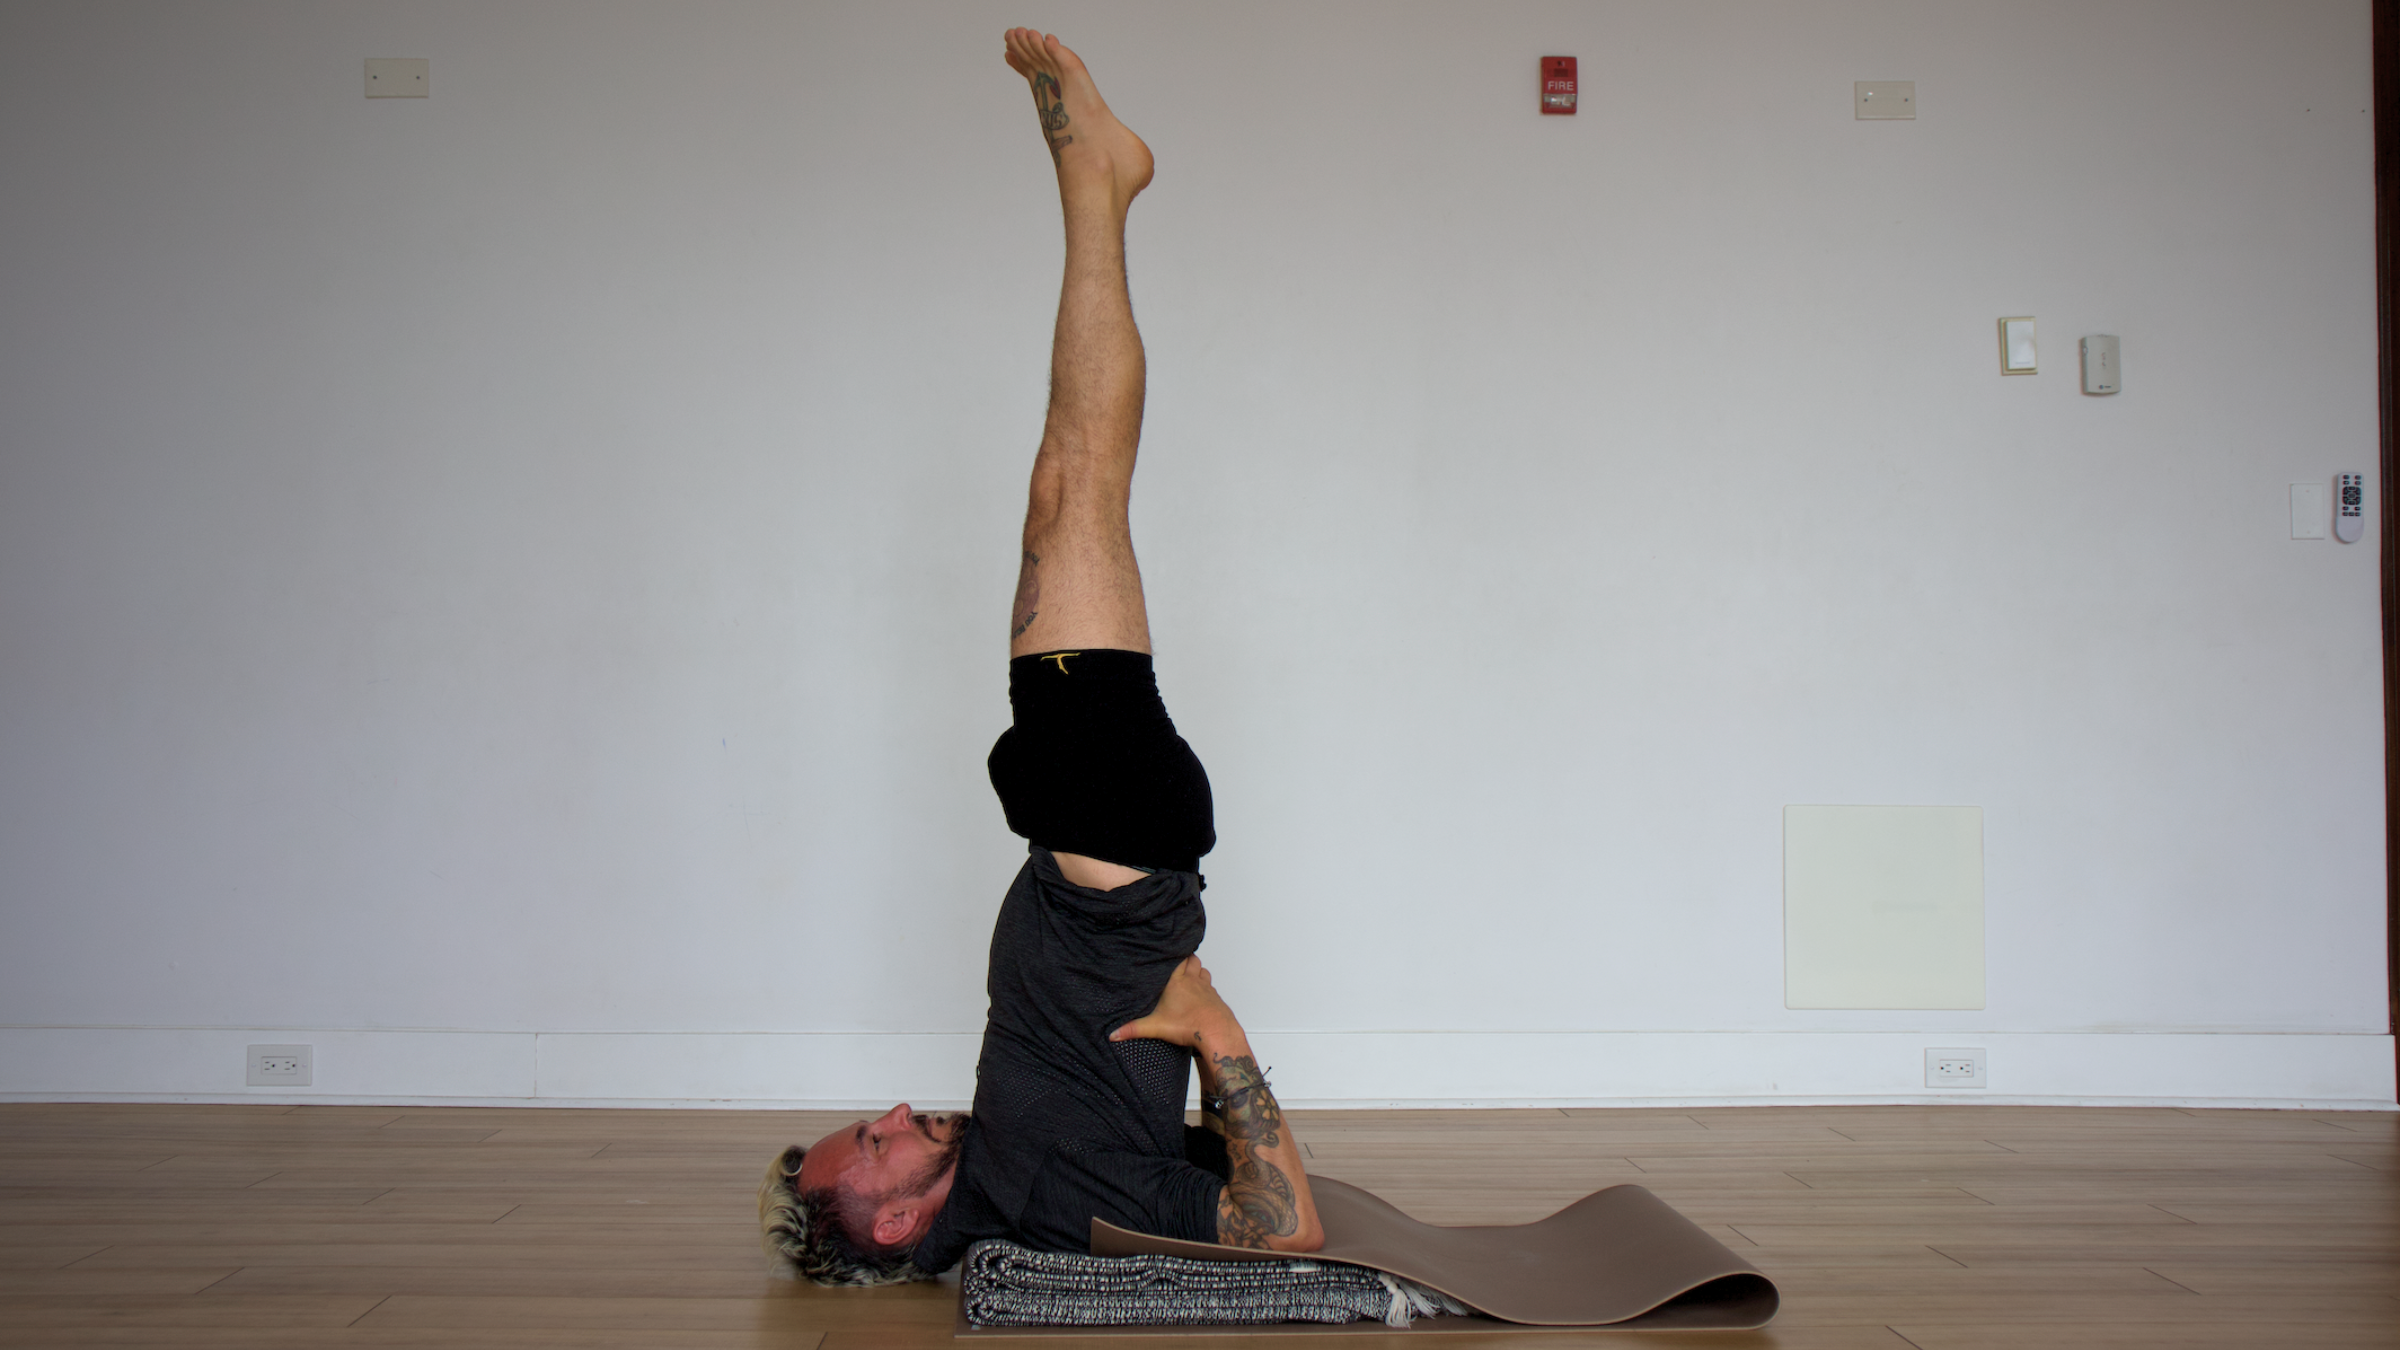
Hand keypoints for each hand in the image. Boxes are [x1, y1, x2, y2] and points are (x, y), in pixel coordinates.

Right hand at [1109, 955, 1241, 1050]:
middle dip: (1185, 959)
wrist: (1217, 1032)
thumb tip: (1113, 1034)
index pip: (1178, 958)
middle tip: (1176, 962)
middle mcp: (1193, 981)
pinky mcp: (1215, 997)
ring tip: (1188, 975)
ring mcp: (1206, 988)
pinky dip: (1205, 986)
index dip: (1174, 954)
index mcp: (1177, 982)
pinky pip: (1210, 986)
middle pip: (1192, 960)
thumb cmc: (1189, 1026)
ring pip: (1203, 970)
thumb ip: (1134, 1029)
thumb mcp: (1156, 1027)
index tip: (1167, 951)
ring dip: (1197, 971)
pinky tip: (1199, 994)